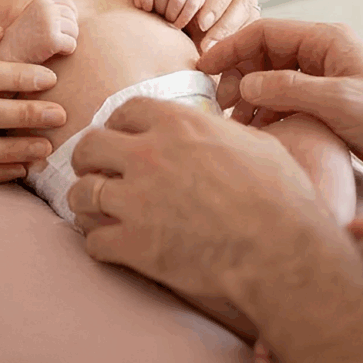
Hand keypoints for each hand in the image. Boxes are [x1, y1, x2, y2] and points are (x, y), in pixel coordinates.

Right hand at [0, 0, 78, 63]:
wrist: (6, 55)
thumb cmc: (23, 38)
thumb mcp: (34, 16)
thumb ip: (52, 10)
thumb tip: (76, 11)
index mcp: (42, 1)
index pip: (69, 4)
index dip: (69, 17)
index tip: (59, 29)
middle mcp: (46, 8)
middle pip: (73, 18)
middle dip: (68, 31)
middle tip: (52, 40)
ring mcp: (49, 22)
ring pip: (75, 32)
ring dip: (66, 41)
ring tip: (49, 46)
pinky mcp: (52, 39)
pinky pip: (72, 45)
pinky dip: (65, 51)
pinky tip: (51, 52)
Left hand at [67, 96, 327, 313]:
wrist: (282, 252)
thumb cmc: (282, 196)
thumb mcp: (255, 143)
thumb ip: (219, 132)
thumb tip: (215, 131)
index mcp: (178, 123)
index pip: (125, 110)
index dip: (118, 125)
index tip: (120, 139)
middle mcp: (148, 154)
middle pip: (89, 146)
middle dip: (89, 161)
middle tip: (97, 174)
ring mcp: (136, 200)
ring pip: (80, 194)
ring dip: (86, 203)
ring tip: (97, 212)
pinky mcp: (134, 244)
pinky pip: (92, 241)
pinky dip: (99, 244)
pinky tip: (114, 247)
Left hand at [142, 0, 258, 51]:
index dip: (219, 1)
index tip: (201, 22)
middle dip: (227, 25)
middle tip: (208, 46)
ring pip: (249, 16)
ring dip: (232, 38)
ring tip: (211, 56)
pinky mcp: (246, 12)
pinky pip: (247, 30)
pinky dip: (234, 44)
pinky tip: (218, 58)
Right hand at [198, 18, 362, 186]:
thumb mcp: (338, 101)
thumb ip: (288, 89)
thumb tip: (244, 86)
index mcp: (325, 41)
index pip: (265, 33)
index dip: (231, 48)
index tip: (204, 68)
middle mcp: (322, 57)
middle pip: (264, 56)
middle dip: (238, 77)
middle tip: (222, 105)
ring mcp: (325, 81)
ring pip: (273, 81)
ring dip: (251, 99)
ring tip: (239, 124)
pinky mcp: (328, 107)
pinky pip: (287, 103)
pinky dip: (268, 114)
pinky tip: (261, 132)